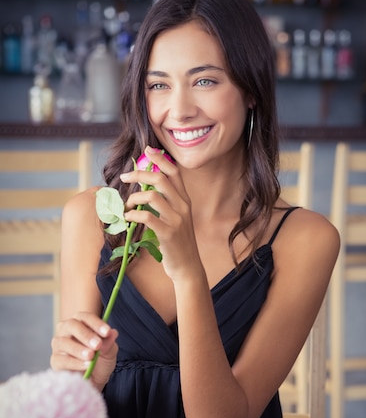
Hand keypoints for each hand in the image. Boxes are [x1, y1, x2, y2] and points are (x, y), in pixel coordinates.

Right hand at [50, 312, 117, 390]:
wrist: (94, 381)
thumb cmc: (100, 361)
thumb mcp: (109, 352)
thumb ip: (109, 343)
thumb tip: (112, 333)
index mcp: (80, 323)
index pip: (85, 317)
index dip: (96, 323)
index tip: (107, 332)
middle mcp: (66, 330)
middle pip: (71, 325)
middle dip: (86, 334)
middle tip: (97, 344)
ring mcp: (59, 345)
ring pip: (63, 342)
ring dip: (79, 349)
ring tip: (91, 356)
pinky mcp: (55, 361)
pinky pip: (62, 359)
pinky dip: (75, 362)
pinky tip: (87, 365)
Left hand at [120, 146, 201, 282]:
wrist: (188, 267)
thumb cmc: (178, 243)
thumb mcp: (177, 218)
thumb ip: (166, 203)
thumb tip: (146, 189)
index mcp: (185, 200)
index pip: (174, 172)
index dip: (160, 159)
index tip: (147, 150)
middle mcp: (183, 207)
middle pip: (161, 179)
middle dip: (139, 174)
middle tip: (124, 177)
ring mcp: (176, 220)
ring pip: (152, 196)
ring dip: (134, 197)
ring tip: (127, 205)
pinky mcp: (168, 234)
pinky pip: (147, 217)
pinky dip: (133, 214)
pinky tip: (128, 217)